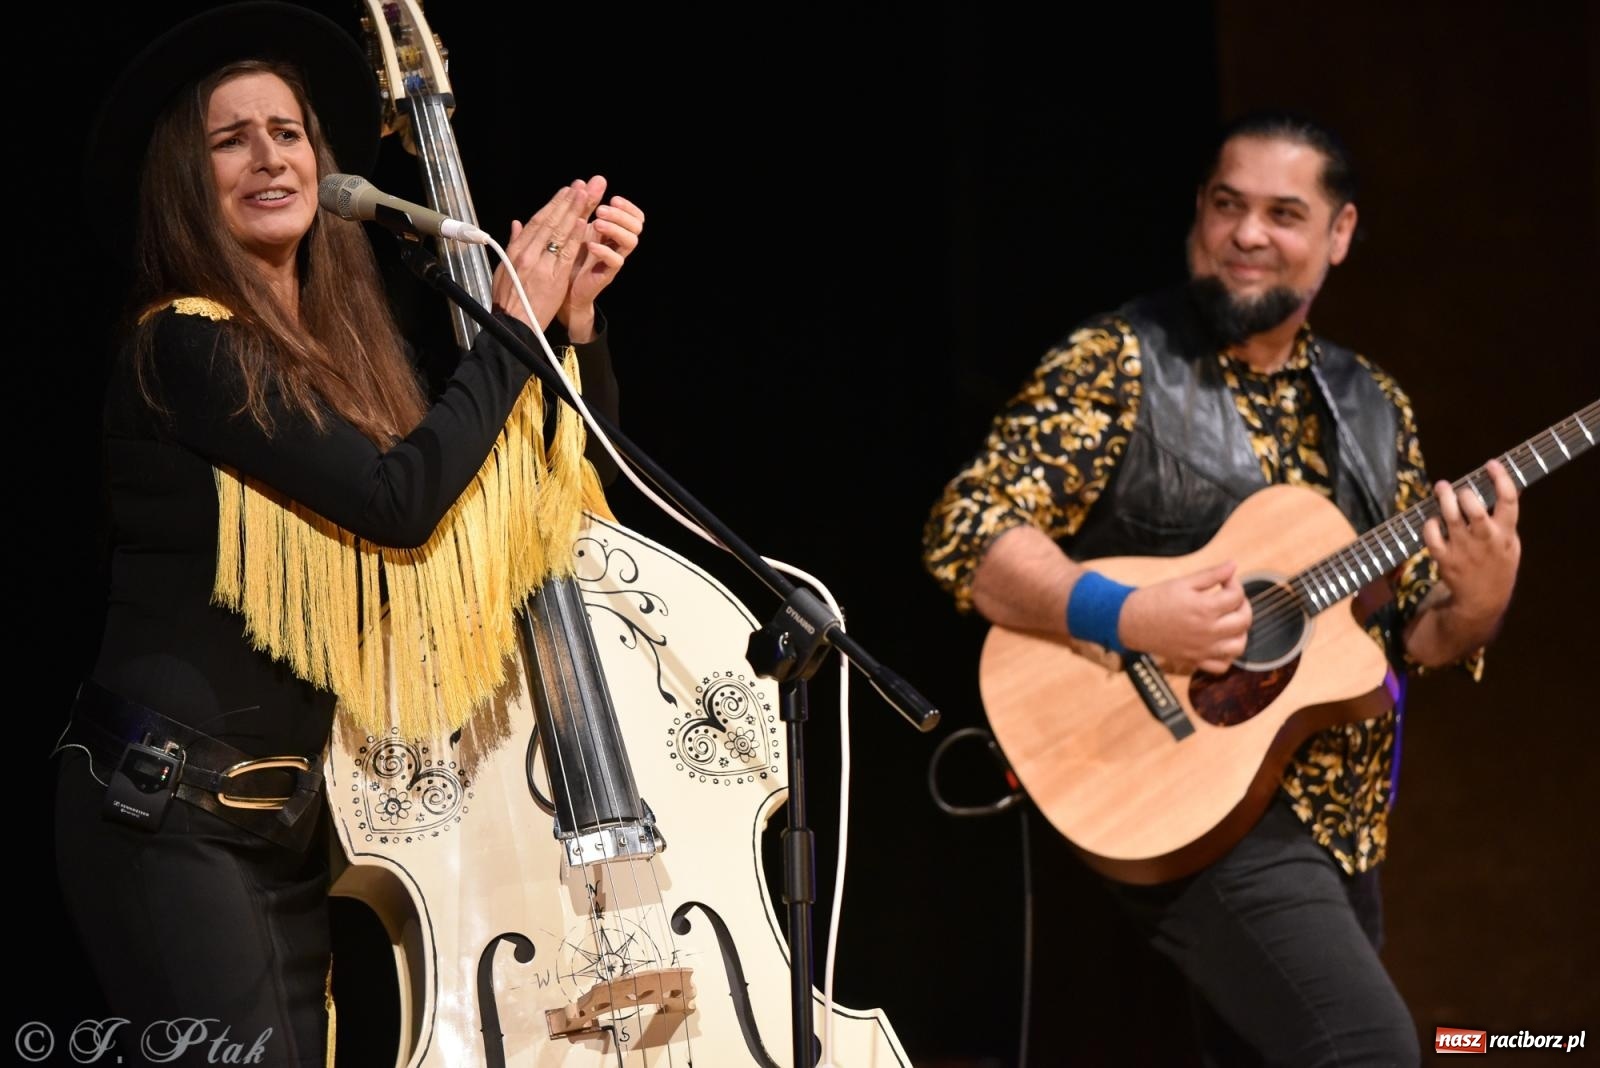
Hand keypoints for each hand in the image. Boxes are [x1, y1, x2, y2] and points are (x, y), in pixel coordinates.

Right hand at [491, 179, 590, 331]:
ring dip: (573, 213)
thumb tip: (516, 224)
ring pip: (559, 233)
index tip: (565, 192)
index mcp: (517, 251)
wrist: (514, 323)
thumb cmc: (508, 298)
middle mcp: (528, 254)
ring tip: (585, 196)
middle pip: (550, 222)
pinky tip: (583, 223)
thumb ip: (513, 244)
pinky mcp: (554, 278)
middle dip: (566, 202)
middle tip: (580, 187)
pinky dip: (574, 237)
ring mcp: (541, 265)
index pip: (537, 221)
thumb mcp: (504, 268)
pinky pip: (566, 253)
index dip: (552, 204)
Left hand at [559, 175, 644, 342]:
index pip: (635, 216)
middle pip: (637, 226)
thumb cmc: (569, 255)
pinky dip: (604, 250)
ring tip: (596, 222)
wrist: (562, 289)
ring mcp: (614, 259)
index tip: (612, 197)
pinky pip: (615, 261)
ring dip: (615, 229)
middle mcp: (617, 244)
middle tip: (601, 210)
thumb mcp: (576, 226)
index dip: (628, 206)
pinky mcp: (607, 274)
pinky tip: (591, 244)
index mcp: (613, 231)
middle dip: (621, 214)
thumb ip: (585, 205)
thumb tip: (592, 179)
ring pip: (631, 242)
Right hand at [1116, 561, 1251, 673]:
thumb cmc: (1154, 600)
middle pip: (1244, 620)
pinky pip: (1222, 666)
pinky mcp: (1195, 660)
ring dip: (1240, 631)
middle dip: (1242, 605)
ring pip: (1238, 646)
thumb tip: (1232, 566)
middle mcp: (1208, 632)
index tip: (1225, 579)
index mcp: (1205, 609)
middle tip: (1231, 598)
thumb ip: (1211, 575)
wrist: (1131, 622)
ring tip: (1229, 620)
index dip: (1234, 583)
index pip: (1237, 596)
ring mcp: (1203, 649)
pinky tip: (1220, 641)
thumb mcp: (1183, 582)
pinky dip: (1227, 655)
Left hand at [1420, 459, 1520, 625]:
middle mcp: (1485, 538)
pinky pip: (1432, 536)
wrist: (1483, 599)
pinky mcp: (1445, 558)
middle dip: (1464, 493)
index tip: (1491, 464)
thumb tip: (1504, 486)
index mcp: (1505, 533)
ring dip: (1443, 499)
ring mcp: (1464, 549)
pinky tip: (1432, 519)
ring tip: (1441, 488)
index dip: (1500, 479)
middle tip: (1458, 489)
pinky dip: (1429, 524)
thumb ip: (1506, 517)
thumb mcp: (1510, 542)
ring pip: (1451, 518)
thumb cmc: (1497, 564)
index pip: (1509, 500)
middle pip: (1474, 508)